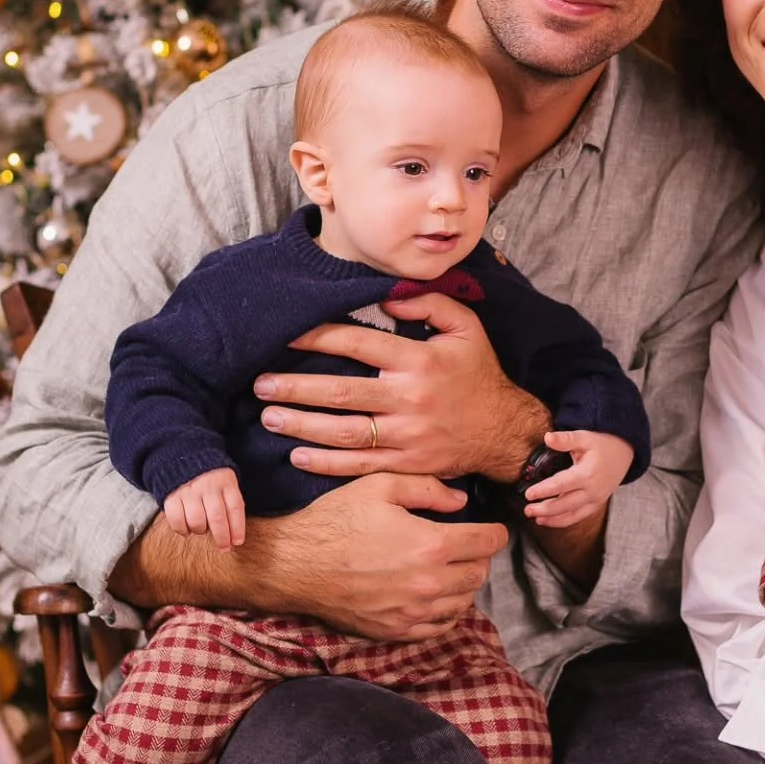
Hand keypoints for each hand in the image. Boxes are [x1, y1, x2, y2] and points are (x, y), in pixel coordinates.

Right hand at [163, 468, 244, 550]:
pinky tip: (187, 530)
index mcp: (226, 482)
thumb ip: (230, 500)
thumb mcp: (226, 480)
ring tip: (203, 529)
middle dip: (222, 537)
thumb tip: (234, 532)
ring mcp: (189, 491)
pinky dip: (182, 529)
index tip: (238, 542)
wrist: (184, 455)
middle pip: (217, 518)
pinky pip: (176, 520)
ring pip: (197, 521)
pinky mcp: (171, 496)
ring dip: (201, 531)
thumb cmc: (211, 475)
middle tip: (224, 548)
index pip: (235, 508)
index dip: (237, 528)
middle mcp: (208, 487)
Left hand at [253, 293, 548, 481]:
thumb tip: (389, 298)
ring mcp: (405, 436)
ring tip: (268, 416)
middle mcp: (408, 399)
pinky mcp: (406, 464)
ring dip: (301, 425)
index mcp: (419, 361)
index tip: (288, 335)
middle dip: (295, 387)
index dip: (319, 337)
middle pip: (340, 393)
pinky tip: (297, 456)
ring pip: (343, 432)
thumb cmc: (480, 375)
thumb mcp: (467, 329)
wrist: (504, 431)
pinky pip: (358, 465)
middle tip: (260, 383)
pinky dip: (325, 463)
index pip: (358, 344)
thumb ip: (431, 305)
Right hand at [257, 472, 508, 640]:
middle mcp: (429, 584)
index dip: (495, 532)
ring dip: (464, 584)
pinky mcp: (394, 631)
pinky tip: (435, 595)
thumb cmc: (337, 520)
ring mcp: (412, 612)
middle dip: (480, 557)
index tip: (492, 528)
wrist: (294, 564)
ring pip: (463, 602)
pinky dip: (445, 611)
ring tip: (450, 568)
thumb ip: (429, 489)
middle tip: (467, 545)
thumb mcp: (382, 485)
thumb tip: (461, 502)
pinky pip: (439, 627)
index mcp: (432, 545)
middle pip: (480, 573)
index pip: (488, 543)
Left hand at [522, 430, 632, 528]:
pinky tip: (548, 521)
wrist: (624, 453)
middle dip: (544, 509)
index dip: (543, 490)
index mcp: (587, 473)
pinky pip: (578, 516)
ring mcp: (596, 499)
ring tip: (535, 518)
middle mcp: (592, 490)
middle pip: (564, 504)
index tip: (528, 494)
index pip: (561, 485)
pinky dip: (563, 521)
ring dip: (552, 519)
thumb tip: (547, 437)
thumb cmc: (602, 444)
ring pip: (571, 514)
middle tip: (527, 510)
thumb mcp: (584, 437)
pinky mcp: (597, 504)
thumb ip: (565, 439)